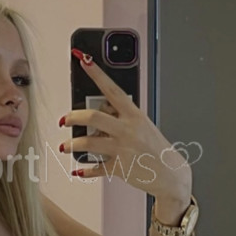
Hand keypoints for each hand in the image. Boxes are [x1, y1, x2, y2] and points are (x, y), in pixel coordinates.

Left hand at [62, 52, 192, 202]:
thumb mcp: (143, 126)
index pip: (112, 89)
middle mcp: (128, 130)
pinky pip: (96, 168)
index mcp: (134, 115)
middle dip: (73, 117)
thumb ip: (122, 117)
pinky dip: (85, 170)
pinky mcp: (120, 168)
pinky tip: (78, 170)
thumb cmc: (156, 148)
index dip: (96, 73)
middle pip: (93, 117)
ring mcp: (123, 149)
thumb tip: (99, 112)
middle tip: (64, 119)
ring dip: (72, 144)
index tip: (84, 60)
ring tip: (65, 145)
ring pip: (88, 143)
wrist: (171, 175)